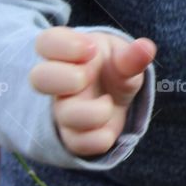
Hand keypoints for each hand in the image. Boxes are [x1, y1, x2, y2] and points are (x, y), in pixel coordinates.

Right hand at [29, 27, 156, 155]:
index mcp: (67, 54)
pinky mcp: (75, 137)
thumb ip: (130, 56)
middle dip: (64, 78)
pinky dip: (98, 139)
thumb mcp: (122, 58)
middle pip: (39, 78)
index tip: (91, 49)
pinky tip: (109, 128)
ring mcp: (64, 110)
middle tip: (86, 76)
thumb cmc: (111, 69)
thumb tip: (146, 48)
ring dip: (90, 112)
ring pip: (63, 115)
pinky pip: (78, 143)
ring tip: (108, 103)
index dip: (64, 45)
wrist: (113, 97)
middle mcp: (59, 82)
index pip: (47, 42)